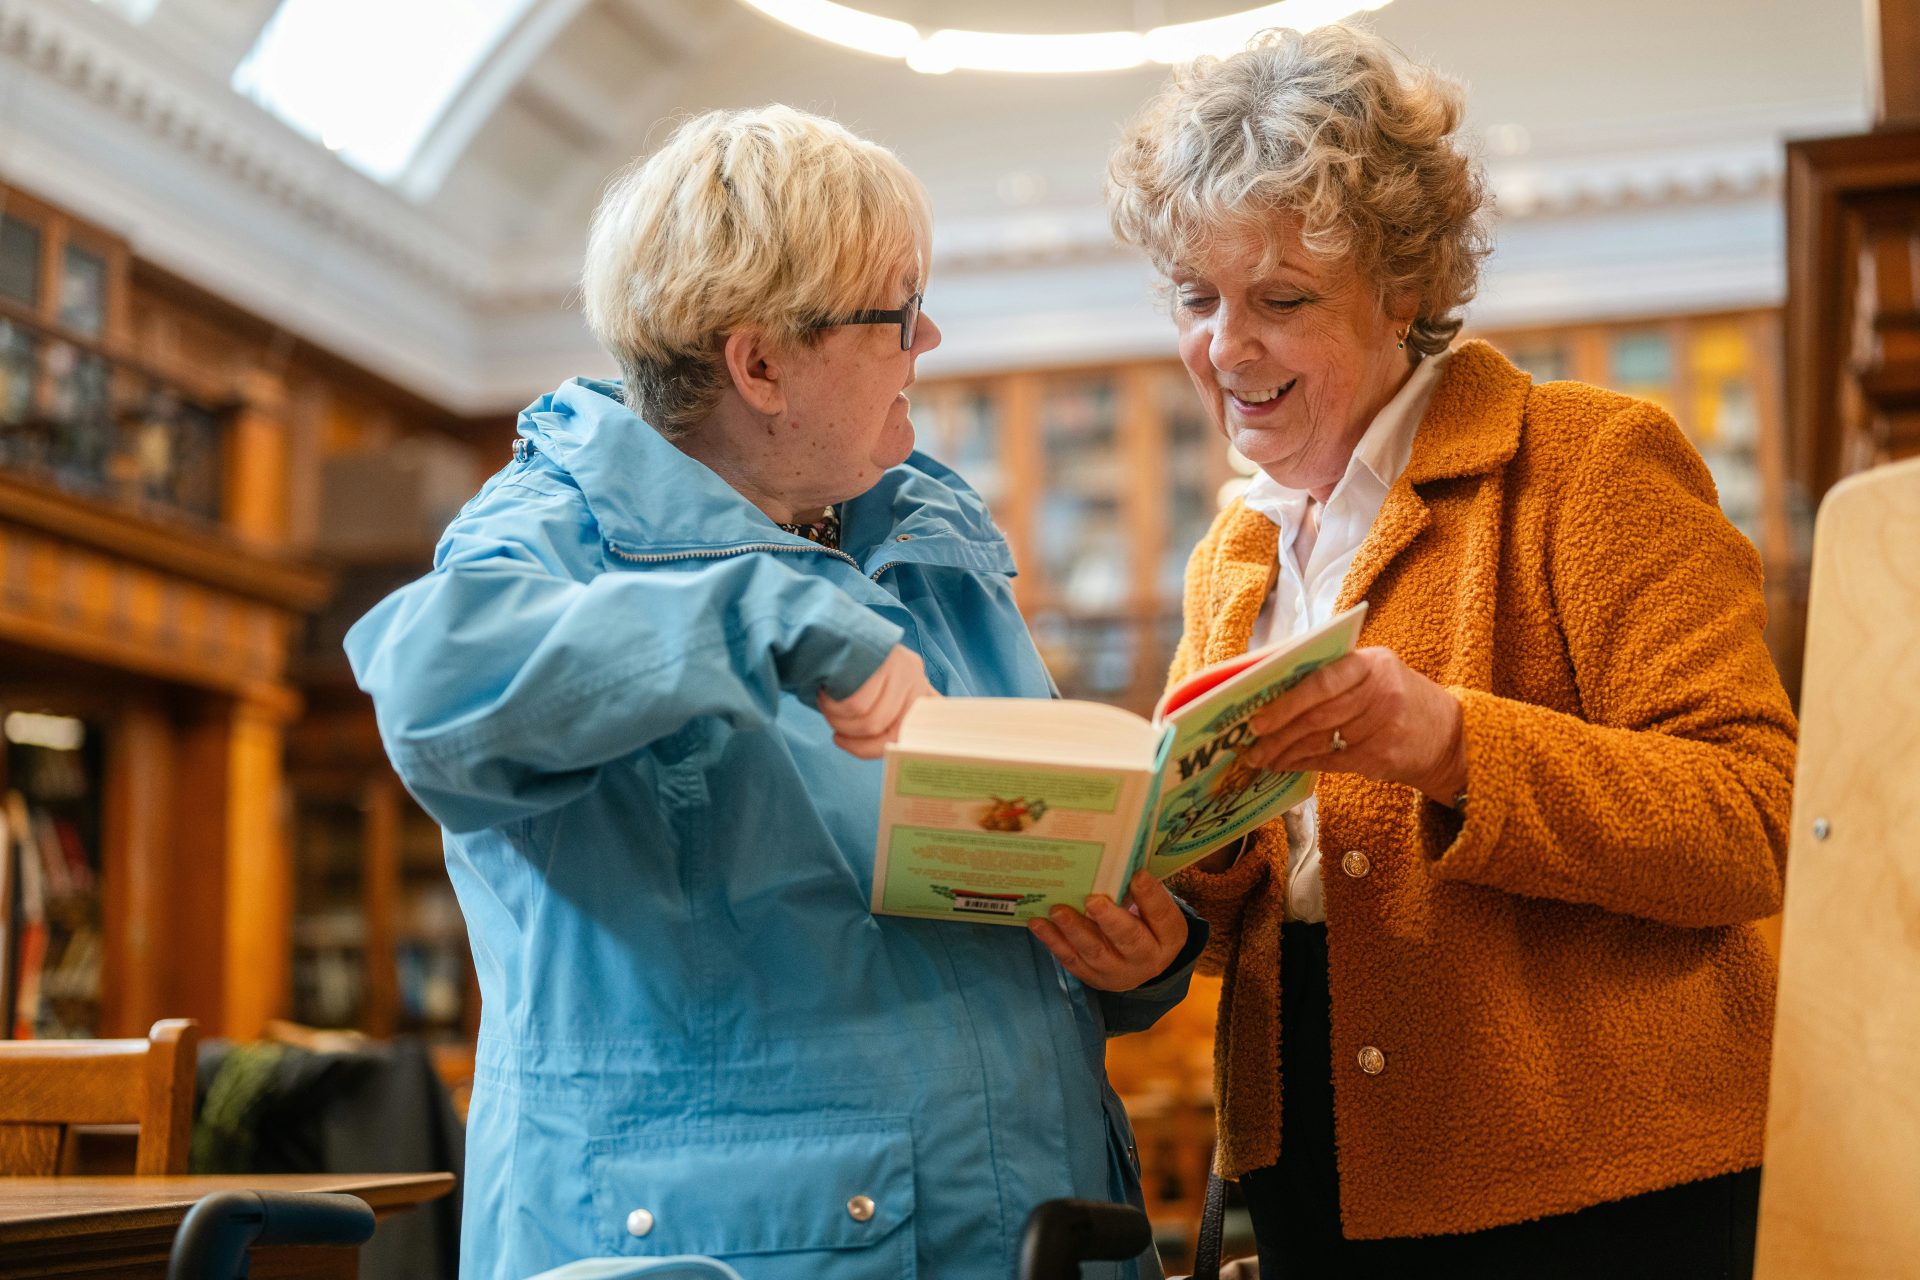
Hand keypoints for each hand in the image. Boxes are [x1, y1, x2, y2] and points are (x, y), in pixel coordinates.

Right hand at [817, 645, 936, 757]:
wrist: (824, 624)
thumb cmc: (844, 667)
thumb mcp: (871, 692)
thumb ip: (879, 716)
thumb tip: (881, 749)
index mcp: (917, 691)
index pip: (909, 734)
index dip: (878, 748)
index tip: (851, 745)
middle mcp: (916, 678)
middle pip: (887, 732)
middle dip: (854, 739)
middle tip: (835, 731)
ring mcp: (902, 667)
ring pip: (870, 720)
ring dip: (839, 722)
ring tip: (826, 706)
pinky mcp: (883, 659)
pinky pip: (857, 705)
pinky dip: (834, 709)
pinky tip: (824, 694)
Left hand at [1028, 871, 1188, 990]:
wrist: (1139, 964)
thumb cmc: (1146, 924)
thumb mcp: (1154, 910)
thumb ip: (1140, 891)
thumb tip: (1118, 859)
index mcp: (1168, 936)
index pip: (1162, 916)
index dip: (1151, 896)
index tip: (1138, 874)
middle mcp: (1146, 958)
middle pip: (1129, 939)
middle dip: (1110, 920)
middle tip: (1092, 900)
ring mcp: (1117, 971)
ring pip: (1095, 952)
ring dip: (1074, 930)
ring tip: (1057, 910)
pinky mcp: (1092, 976)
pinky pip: (1071, 959)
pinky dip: (1053, 941)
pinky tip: (1038, 923)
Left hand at [1243, 647, 1466, 803]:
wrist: (1448, 735)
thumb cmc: (1398, 698)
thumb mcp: (1375, 673)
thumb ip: (1334, 676)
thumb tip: (1274, 692)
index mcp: (1372, 664)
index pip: (1321, 682)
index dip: (1285, 702)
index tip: (1257, 717)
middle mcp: (1381, 693)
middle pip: (1317, 717)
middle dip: (1278, 733)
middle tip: (1251, 744)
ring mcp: (1384, 728)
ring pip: (1321, 742)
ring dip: (1285, 752)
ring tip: (1261, 757)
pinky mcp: (1383, 758)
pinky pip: (1332, 762)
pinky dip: (1304, 764)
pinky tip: (1286, 765)